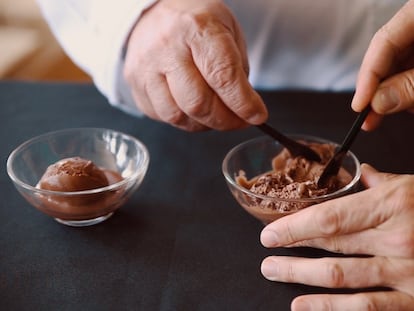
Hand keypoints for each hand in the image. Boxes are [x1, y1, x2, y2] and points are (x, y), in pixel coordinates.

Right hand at [123, 0, 266, 130]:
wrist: (158, 10)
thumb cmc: (197, 21)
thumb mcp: (228, 31)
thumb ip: (238, 70)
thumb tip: (244, 109)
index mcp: (196, 27)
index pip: (222, 76)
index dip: (242, 103)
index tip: (256, 116)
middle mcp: (166, 47)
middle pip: (197, 103)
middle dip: (224, 121)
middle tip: (238, 121)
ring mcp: (145, 67)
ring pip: (177, 116)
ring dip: (204, 125)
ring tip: (216, 116)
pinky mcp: (135, 83)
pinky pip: (162, 116)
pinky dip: (183, 120)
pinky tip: (193, 110)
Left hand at [260, 164, 413, 310]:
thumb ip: (382, 183)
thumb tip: (362, 172)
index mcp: (391, 207)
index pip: (330, 218)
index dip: (294, 227)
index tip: (270, 233)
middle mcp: (396, 240)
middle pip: (330, 244)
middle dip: (291, 247)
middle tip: (267, 252)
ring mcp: (404, 273)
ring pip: (340, 276)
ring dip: (300, 274)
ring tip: (274, 271)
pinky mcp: (413, 300)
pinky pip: (367, 307)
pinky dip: (331, 308)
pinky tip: (304, 306)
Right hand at [352, 0, 413, 130]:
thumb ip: (411, 85)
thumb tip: (377, 102)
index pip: (384, 40)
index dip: (369, 76)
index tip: (360, 106)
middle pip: (390, 54)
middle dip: (382, 89)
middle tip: (370, 119)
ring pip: (401, 63)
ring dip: (397, 91)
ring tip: (398, 112)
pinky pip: (412, 67)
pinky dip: (409, 86)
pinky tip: (410, 103)